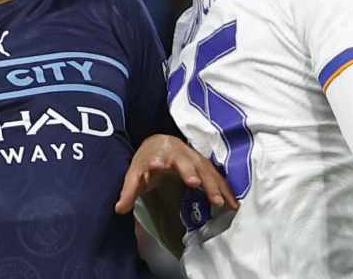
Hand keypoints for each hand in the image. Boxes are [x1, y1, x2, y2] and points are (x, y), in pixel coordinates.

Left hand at [114, 134, 238, 214]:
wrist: (161, 144)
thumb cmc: (147, 161)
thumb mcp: (134, 174)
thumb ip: (129, 191)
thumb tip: (119, 209)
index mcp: (160, 152)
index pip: (158, 157)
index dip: (158, 162)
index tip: (157, 166)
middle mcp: (179, 152)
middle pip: (186, 162)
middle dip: (191, 172)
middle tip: (196, 184)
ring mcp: (195, 158)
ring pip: (205, 170)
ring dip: (213, 185)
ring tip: (220, 202)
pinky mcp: (205, 165)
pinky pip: (217, 177)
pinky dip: (225, 189)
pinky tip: (234, 203)